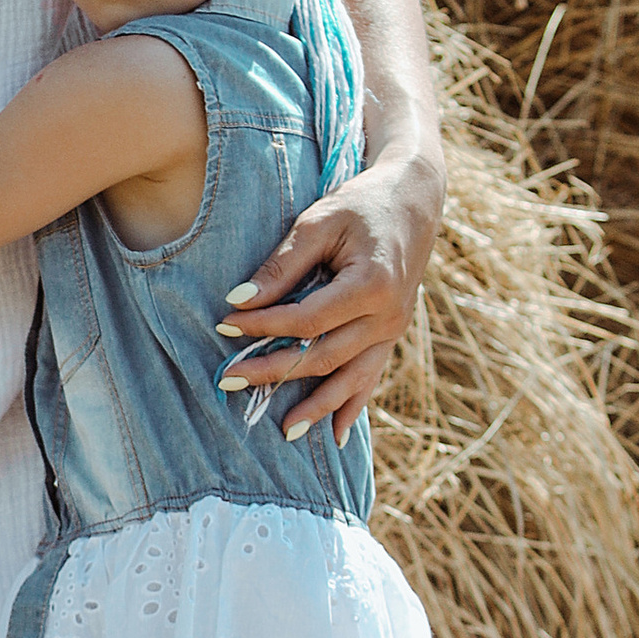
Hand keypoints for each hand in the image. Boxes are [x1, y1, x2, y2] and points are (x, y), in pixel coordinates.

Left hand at [214, 148, 445, 443]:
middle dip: (274, 371)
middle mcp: (389, 315)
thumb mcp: (318, 222)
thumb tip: (239, 300)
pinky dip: (353, 405)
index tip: (225, 325)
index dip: (264, 326)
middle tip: (227, 379)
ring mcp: (394, 330)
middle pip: (324, 355)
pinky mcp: (391, 334)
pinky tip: (337, 436)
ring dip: (317, 405)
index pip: (307, 319)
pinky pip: (371, 377)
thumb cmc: (360, 205)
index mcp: (373, 284)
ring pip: (351, 377)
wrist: (414, 201)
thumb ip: (281, 264)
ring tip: (284, 432)